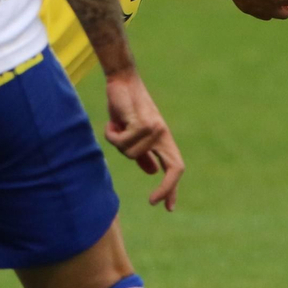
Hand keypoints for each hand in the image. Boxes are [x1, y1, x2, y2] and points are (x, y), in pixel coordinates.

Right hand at [103, 70, 185, 210]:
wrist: (121, 80)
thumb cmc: (125, 106)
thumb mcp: (133, 132)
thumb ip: (143, 153)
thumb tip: (153, 172)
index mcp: (163, 139)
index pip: (175, 167)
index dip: (172, 188)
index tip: (168, 207)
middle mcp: (163, 135)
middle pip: (175, 168)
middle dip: (167, 189)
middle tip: (152, 202)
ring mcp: (155, 129)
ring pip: (132, 154)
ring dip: (117, 143)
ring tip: (114, 126)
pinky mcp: (143, 123)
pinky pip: (123, 142)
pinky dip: (112, 135)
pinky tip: (112, 122)